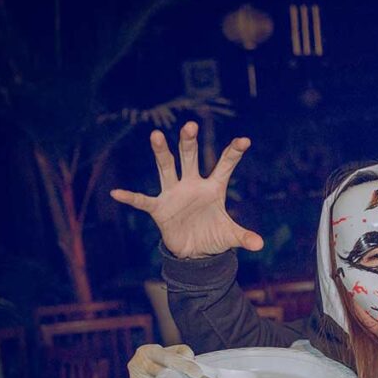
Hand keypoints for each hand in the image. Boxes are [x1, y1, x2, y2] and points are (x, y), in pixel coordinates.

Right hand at [110, 121, 263, 258]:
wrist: (195, 252)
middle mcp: (192, 185)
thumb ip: (245, 237)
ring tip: (156, 135)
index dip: (233, 153)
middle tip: (191, 125)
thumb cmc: (213, 237)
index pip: (224, 166)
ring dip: (161, 153)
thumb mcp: (231, 237)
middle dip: (189, 142)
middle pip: (190, 158)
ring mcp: (174, 194)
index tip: (245, 140)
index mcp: (213, 188)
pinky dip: (131, 198)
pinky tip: (117, 193)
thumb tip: (260, 245)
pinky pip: (143, 201)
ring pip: (166, 168)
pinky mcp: (160, 209)